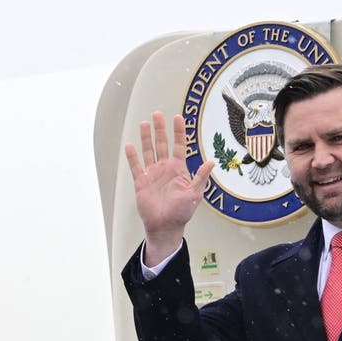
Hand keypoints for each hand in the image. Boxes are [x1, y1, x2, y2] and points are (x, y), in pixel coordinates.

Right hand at [124, 112, 214, 264]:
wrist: (165, 226)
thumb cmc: (181, 213)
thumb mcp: (195, 194)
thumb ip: (201, 177)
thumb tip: (212, 162)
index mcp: (178, 169)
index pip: (179, 145)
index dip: (178, 131)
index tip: (177, 117)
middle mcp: (164, 168)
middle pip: (162, 143)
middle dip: (160, 129)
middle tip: (157, 114)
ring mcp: (152, 174)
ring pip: (148, 151)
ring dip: (146, 138)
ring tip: (144, 123)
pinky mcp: (141, 182)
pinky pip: (136, 166)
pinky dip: (132, 157)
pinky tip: (130, 146)